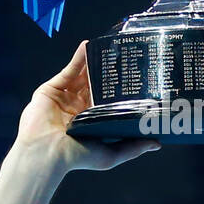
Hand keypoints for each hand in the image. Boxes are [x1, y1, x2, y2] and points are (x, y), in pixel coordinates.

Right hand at [16, 40, 159, 173]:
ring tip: (108, 49)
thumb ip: (133, 147)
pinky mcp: (52, 89)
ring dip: (94, 62)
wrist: (46, 152)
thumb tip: (156, 144)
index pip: (109, 101)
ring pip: (82, 75)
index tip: (135, 79)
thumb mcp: (111, 154)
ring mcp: (65, 97)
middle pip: (96, 85)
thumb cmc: (77, 156)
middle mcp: (78, 108)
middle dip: (108, 73)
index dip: (120, 91)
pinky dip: (78, 58)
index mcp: (91, 122)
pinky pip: (68, 71)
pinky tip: (88, 46)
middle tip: (123, 59)